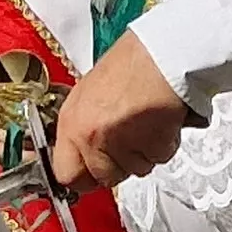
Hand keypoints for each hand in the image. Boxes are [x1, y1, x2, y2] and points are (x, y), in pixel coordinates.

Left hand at [50, 31, 190, 186]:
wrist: (164, 54)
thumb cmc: (133, 62)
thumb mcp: (91, 92)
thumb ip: (84, 126)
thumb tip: (84, 153)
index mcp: (72, 121)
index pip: (66, 174)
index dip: (82, 176)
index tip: (91, 174)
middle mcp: (92, 137)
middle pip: (104, 178)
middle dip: (118, 165)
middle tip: (128, 139)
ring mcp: (121, 144)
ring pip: (135, 169)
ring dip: (144, 152)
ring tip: (146, 119)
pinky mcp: (151, 146)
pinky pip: (158, 158)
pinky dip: (164, 143)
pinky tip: (161, 119)